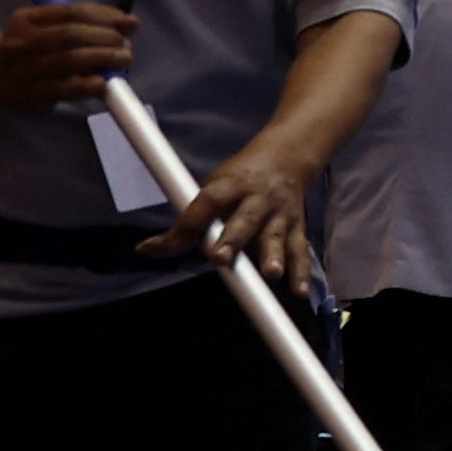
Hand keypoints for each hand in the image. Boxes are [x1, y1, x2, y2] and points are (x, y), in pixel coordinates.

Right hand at [0, 0, 134, 111]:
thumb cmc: (32, 48)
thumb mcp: (48, 27)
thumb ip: (86, 21)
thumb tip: (130, 23)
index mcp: (25, 19)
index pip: (71, 12)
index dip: (105, 16)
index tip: (129, 23)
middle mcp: (20, 42)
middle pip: (70, 35)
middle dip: (106, 38)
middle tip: (126, 46)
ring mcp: (23, 70)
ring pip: (67, 60)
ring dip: (102, 58)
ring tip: (123, 59)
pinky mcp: (30, 95)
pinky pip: (62, 90)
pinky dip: (85, 86)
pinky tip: (102, 84)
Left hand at [153, 133, 327, 293]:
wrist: (286, 159)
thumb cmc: (240, 178)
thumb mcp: (214, 186)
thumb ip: (191, 218)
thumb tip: (151, 249)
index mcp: (231, 184)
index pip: (206, 203)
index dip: (188, 223)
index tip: (164, 245)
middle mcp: (258, 198)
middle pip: (245, 220)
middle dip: (233, 240)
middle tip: (220, 258)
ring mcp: (279, 213)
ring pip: (275, 236)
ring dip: (273, 256)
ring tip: (271, 274)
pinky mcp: (297, 227)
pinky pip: (299, 250)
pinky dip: (300, 271)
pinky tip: (298, 291)